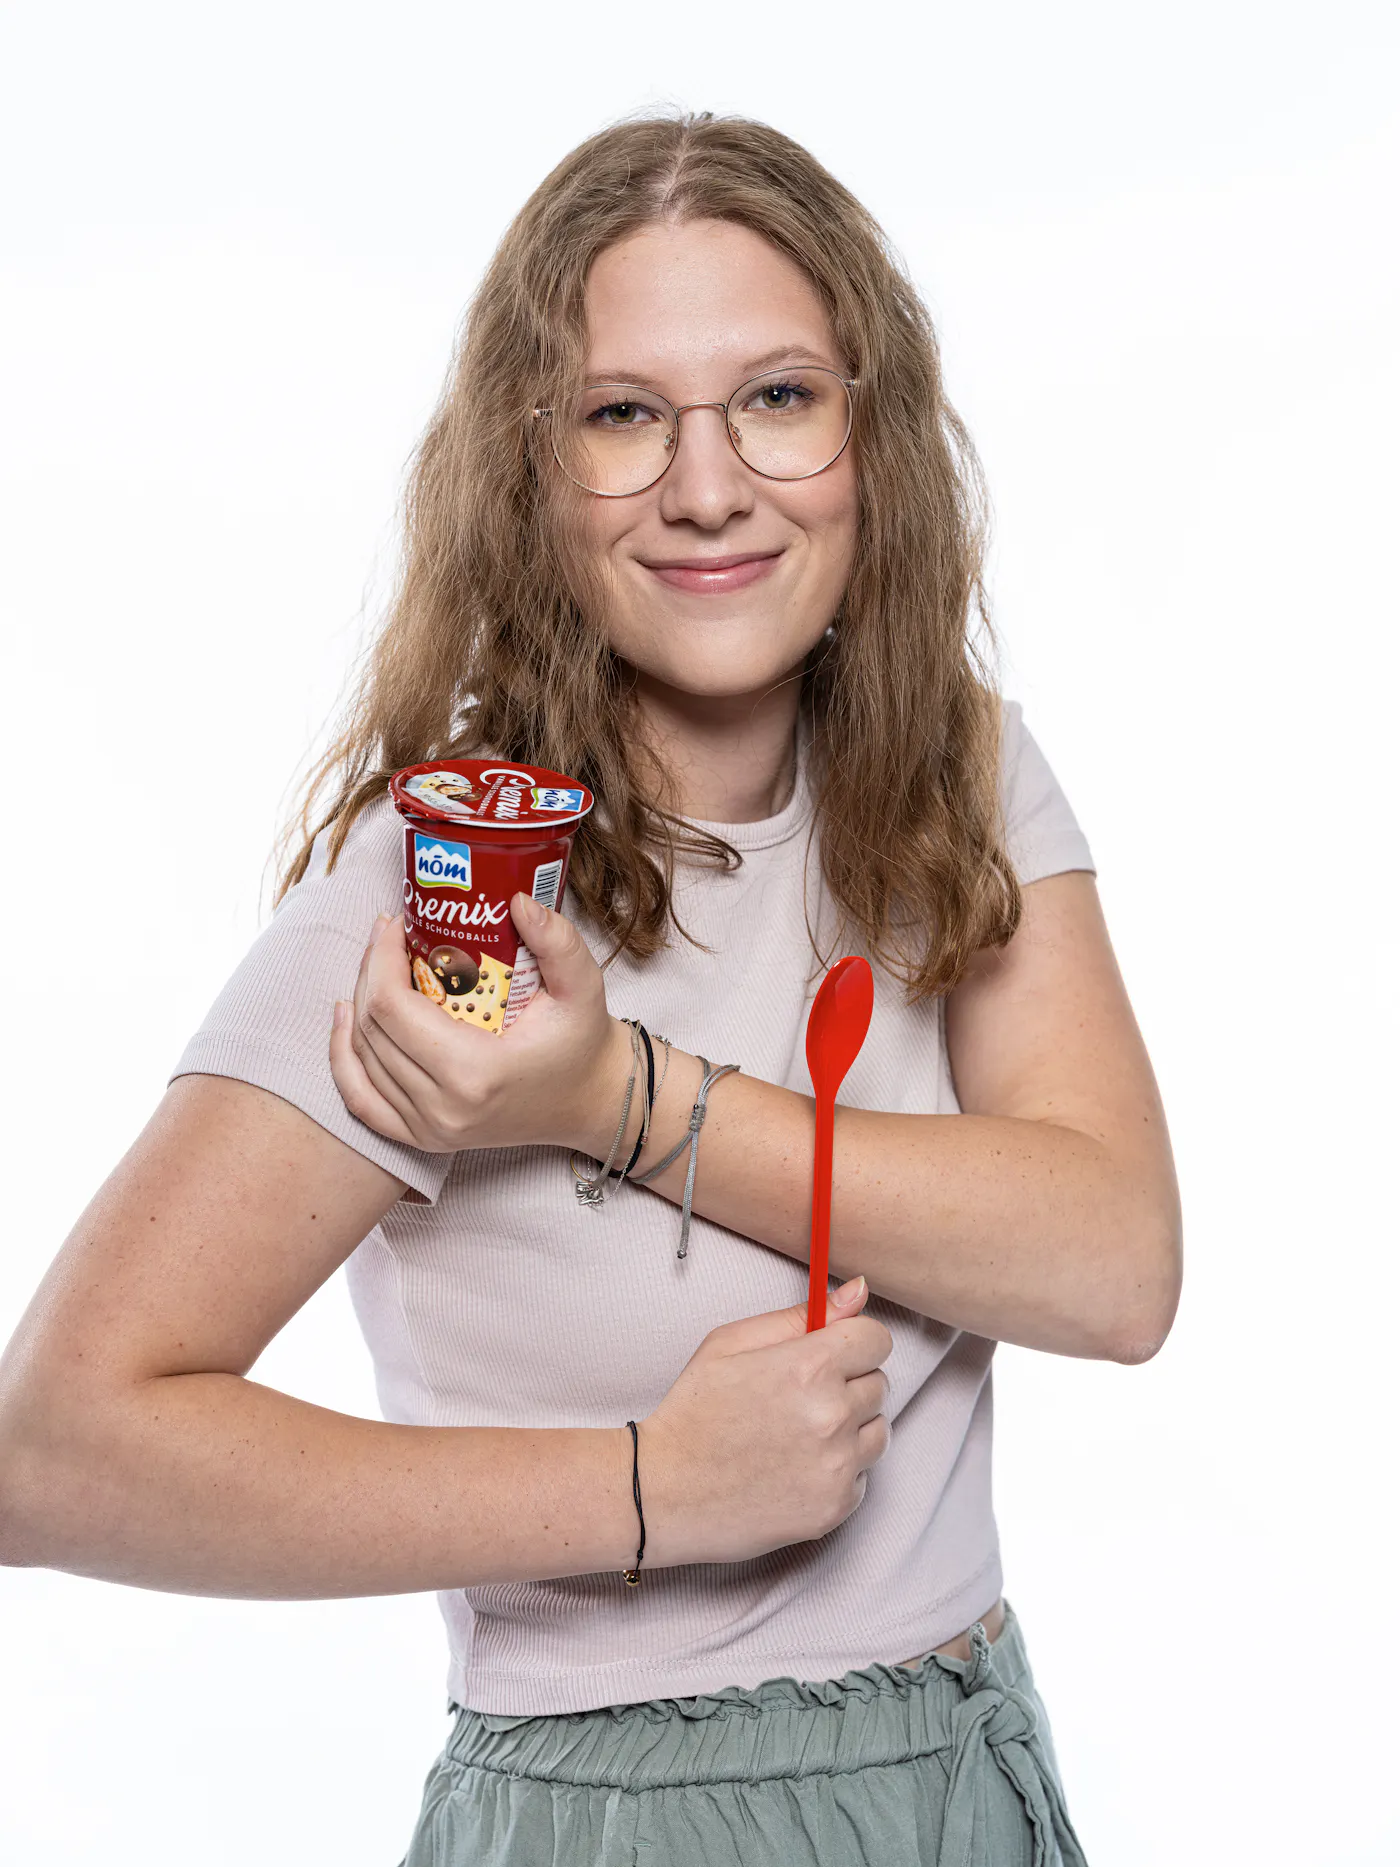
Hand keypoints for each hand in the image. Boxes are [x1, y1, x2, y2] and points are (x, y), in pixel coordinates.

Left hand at [328, 895, 632, 1154]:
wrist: (589, 1101)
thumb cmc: (582, 1042)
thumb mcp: (582, 986)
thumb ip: (557, 940)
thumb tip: (517, 900)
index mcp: (475, 1073)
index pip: (393, 1007)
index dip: (380, 958)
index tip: (394, 924)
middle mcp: (444, 1108)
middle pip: (371, 1029)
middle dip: (368, 972)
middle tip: (386, 937)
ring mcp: (430, 1129)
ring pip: (361, 1058)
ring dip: (357, 1005)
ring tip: (375, 967)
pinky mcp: (423, 1139)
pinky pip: (361, 1100)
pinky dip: (344, 1060)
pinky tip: (346, 1022)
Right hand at [635, 1276, 893, 1567]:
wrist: (664, 1492)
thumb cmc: (694, 1413)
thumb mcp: (731, 1344)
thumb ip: (800, 1316)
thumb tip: (857, 1291)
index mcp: (810, 1367)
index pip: (877, 1339)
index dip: (853, 1342)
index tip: (832, 1353)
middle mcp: (832, 1415)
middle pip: (878, 1384)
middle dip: (847, 1384)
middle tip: (798, 1398)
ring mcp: (837, 1466)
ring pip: (877, 1431)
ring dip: (851, 1428)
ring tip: (799, 1434)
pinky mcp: (836, 1506)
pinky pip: (862, 1476)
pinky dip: (838, 1470)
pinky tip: (795, 1468)